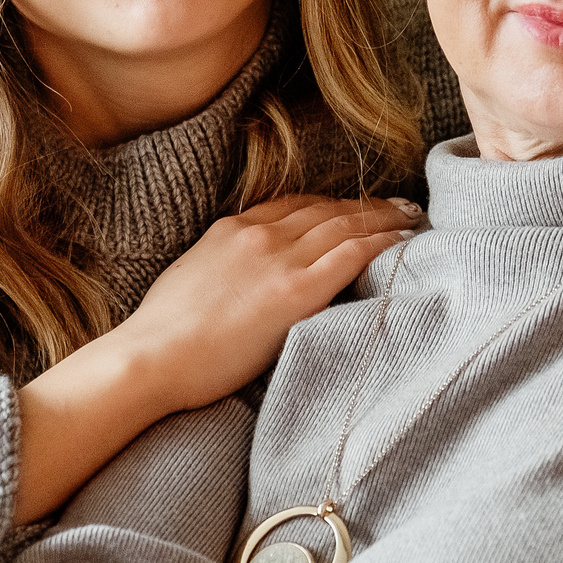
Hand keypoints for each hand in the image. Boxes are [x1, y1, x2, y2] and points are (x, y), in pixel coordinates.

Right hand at [14, 194, 417, 520]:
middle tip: (397, 204)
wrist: (151, 358)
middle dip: (365, 205)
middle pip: (326, 209)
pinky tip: (404, 239)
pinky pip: (352, 254)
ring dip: (384, 217)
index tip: (351, 206)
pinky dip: (382, 241)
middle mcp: (259, 234)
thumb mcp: (191, 281)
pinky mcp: (296, 290)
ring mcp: (279, 259)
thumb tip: (242, 284)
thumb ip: (223, 270)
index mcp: (231, 229)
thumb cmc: (162, 337)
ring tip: (411, 216)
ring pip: (345, 224)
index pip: (293, 205)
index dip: (329, 204)